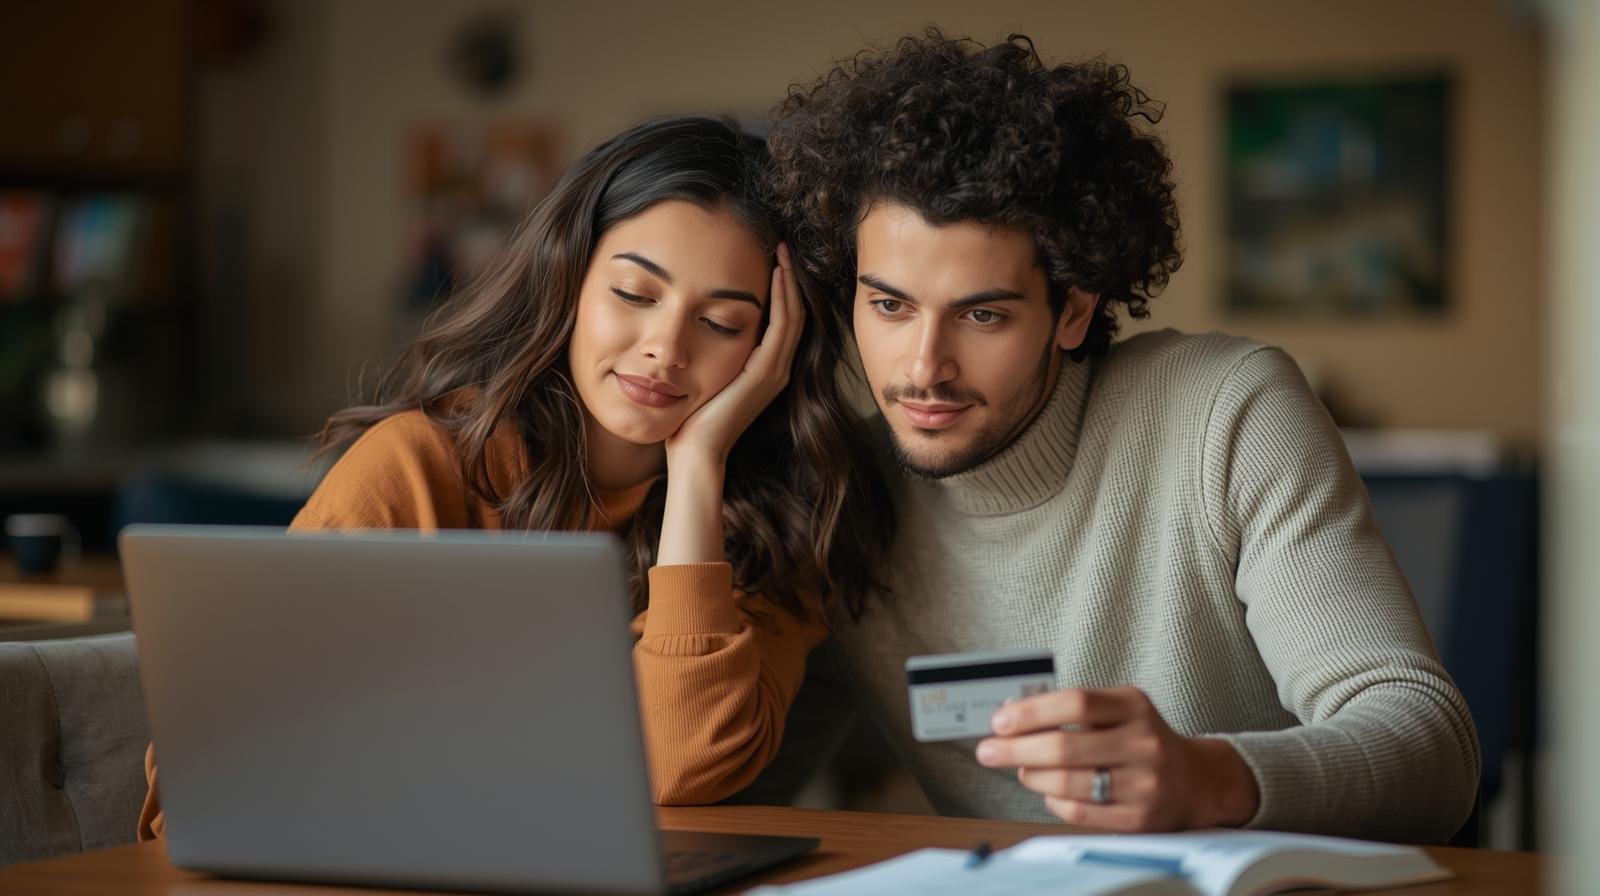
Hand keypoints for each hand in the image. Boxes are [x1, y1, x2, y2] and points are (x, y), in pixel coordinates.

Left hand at [664, 242, 803, 467]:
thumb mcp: (709, 374)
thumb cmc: (693, 417)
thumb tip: (699, 326)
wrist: (695, 450)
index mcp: (767, 370)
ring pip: (794, 316)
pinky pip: (781, 327)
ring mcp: (775, 371)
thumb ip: (715, 351)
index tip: (773, 259)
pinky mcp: (765, 373)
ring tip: (782, 252)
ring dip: (789, 282)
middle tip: (783, 245)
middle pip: (795, 314)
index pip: (784, 321)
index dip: (783, 289)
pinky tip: (775, 275)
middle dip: (790, 278)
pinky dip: (782, 299)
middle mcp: (778, 369)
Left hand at [975, 686, 1259, 831]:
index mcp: (1135, 706)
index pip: (1075, 703)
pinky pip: (1078, 811)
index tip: (1000, 720)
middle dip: (1014, 749)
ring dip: (1030, 775)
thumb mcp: (1119, 709)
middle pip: (1064, 747)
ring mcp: (1143, 784)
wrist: (1196, 780)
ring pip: (1066, 783)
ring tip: (1020, 768)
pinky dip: (1053, 800)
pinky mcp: (1138, 818)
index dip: (1031, 711)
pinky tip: (1048, 789)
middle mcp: (1143, 744)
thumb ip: (1073, 708)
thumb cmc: (1143, 738)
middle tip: (988, 750)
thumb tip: (1013, 714)